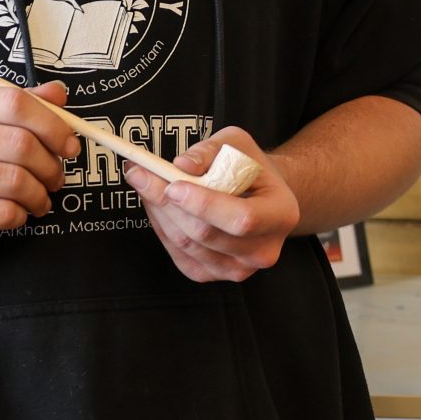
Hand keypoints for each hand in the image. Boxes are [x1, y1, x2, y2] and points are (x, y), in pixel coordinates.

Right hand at [0, 79, 78, 270]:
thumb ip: (17, 109)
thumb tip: (59, 93)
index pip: (13, 102)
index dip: (52, 124)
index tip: (69, 144)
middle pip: (19, 143)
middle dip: (50, 165)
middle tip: (57, 178)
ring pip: (13, 180)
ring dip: (38, 194)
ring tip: (39, 200)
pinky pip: (1, 212)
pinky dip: (19, 215)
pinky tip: (16, 215)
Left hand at [124, 127, 302, 283]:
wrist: (259, 196)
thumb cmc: (249, 168)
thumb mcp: (237, 144)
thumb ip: (210, 151)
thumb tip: (182, 165)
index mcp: (280, 215)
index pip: (242, 219)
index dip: (205, 204)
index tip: (174, 184)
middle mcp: (263, 250)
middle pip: (206, 234)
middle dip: (168, 203)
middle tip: (140, 174)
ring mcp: (238, 269)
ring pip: (187, 244)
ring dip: (159, 212)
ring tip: (145, 182)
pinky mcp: (213, 275)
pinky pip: (179, 255)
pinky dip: (162, 228)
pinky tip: (158, 205)